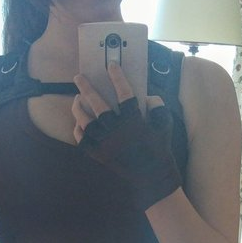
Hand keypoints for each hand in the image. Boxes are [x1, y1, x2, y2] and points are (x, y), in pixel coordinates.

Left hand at [73, 65, 180, 211]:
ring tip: (76, 99)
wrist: (153, 177)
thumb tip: (147, 97)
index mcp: (134, 121)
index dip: (118, 77)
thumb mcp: (165, 124)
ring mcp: (105, 144)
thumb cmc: (159, 148)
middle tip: (78, 77)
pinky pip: (82, 140)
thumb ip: (158, 107)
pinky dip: (79, 130)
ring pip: (85, 121)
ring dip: (79, 108)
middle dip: (86, 88)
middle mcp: (117, 131)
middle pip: (97, 104)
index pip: (124, 93)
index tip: (111, 66)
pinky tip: (79, 123)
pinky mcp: (99, 155)